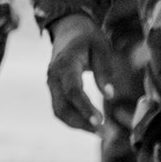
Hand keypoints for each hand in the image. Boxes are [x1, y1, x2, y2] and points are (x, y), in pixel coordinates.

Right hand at [46, 14, 105, 133]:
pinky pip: (60, 108)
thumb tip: (109, 96)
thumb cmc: (88, 38)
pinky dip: (73, 119)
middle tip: (104, 132)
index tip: (100, 122)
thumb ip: (104, 70)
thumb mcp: (101, 47)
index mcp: (65, 63)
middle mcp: (53, 75)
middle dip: (81, 122)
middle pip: (61, 106)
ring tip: (100, 132)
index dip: (85, 108)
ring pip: (58, 111)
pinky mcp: (53, 89)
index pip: (73, 91)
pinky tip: (90, 124)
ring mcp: (51, 83)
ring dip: (77, 124)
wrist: (68, 29)